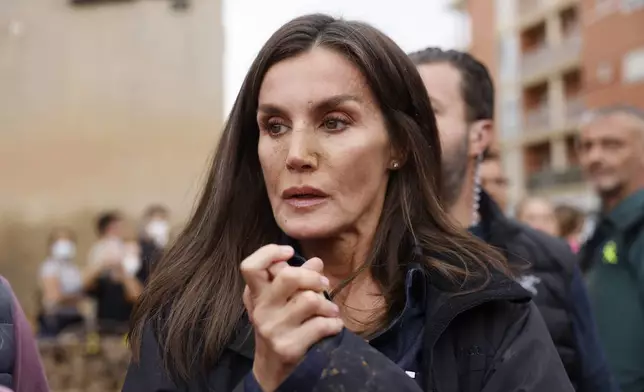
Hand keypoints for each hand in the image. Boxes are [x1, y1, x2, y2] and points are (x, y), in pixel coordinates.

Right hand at [241, 245, 342, 391]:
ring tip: (330, 311)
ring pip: (310, 300)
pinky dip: (334, 324)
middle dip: (313, 277)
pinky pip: (321, 325)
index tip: (289, 252)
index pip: (250, 266)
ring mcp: (273, 329)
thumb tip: (316, 262)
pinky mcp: (288, 347)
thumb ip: (296, 280)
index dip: (269, 253)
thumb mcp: (282, 302)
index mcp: (257, 295)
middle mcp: (261, 310)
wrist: (272, 369)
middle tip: (324, 284)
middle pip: (288, 277)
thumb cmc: (280, 327)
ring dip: (328, 304)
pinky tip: (333, 326)